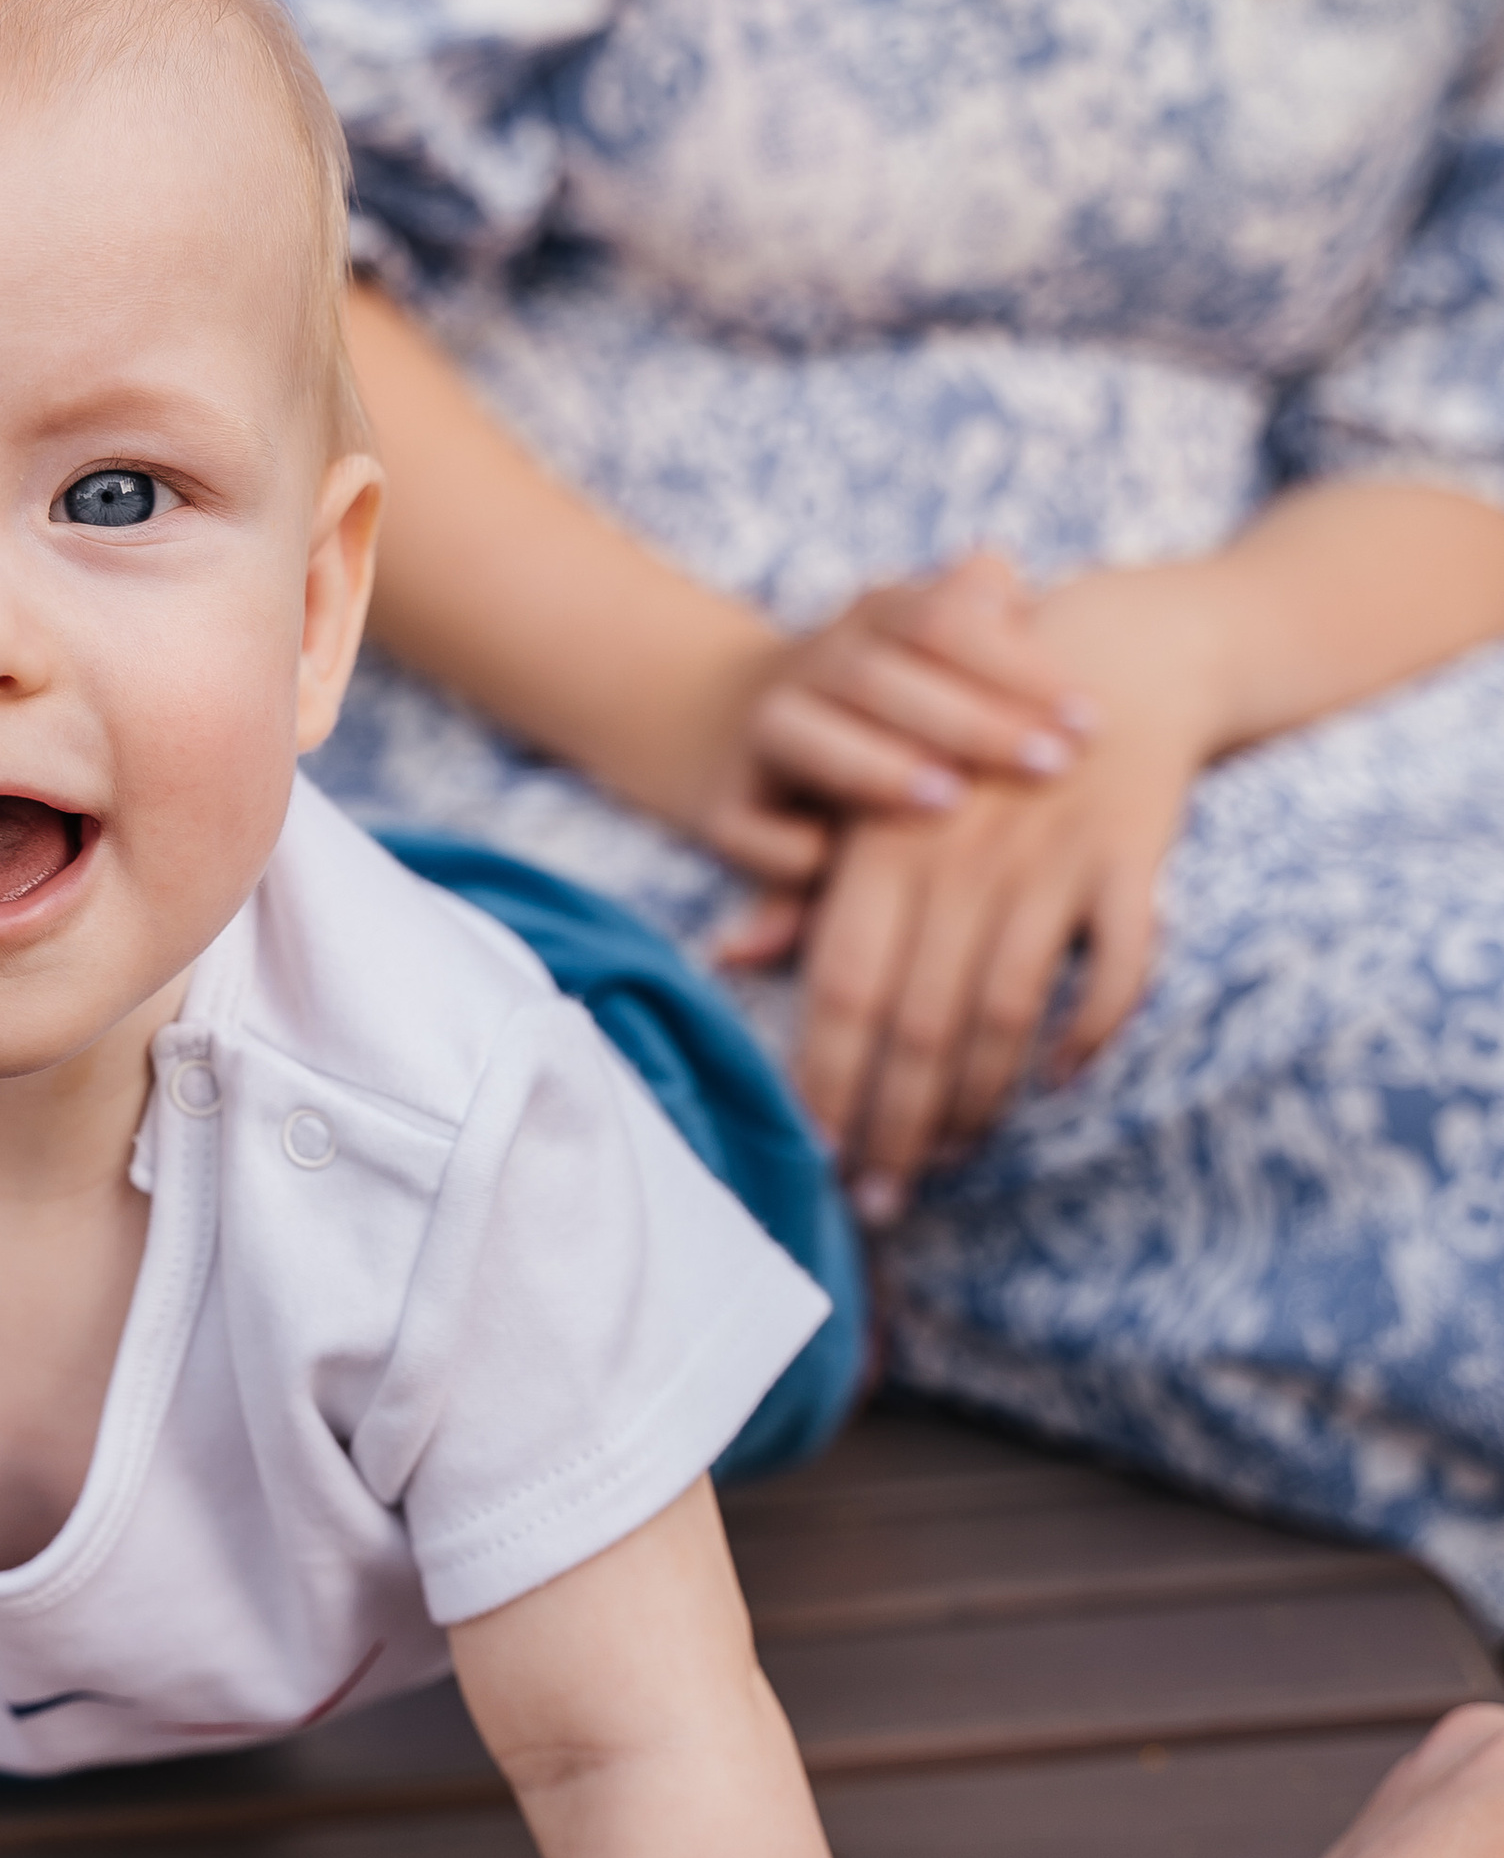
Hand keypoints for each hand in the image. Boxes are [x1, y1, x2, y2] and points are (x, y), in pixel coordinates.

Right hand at [667, 552, 1092, 927]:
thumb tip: (1003, 569)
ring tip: (945, 802)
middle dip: (970, 719)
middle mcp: (812, 663)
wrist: (719, 720)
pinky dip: (792, 847)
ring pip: (804, 736)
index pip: (941, 619)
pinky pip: (751, 826)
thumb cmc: (883, 706)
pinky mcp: (719, 804)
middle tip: (1052, 765)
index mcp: (874, 619)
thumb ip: (978, 629)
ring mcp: (761, 730)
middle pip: (882, 675)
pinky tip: (839, 867)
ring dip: (873, 765)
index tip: (1090, 719)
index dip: (1015, 664)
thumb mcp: (932, 658)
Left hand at [788, 559, 1226, 1212]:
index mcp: (884, 842)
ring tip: (951, 1157)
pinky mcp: (1129, 861)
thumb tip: (728, 954)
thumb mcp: (881, 802)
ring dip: (976, 1102)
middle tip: (882, 1199)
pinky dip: (1087, 1033)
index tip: (822, 1154)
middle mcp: (960, 855)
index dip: (830, 1078)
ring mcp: (1048, 859)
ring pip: (1002, 1013)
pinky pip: (1112, 970)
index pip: (844, 986)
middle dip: (895, 1124)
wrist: (1116, 658)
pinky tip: (1058, 1079)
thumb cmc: (970, 747)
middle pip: (917, 1022)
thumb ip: (806, 886)